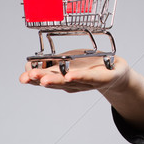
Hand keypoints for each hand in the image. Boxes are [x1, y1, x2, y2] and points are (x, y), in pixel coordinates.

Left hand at [19, 50, 143, 130]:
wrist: (111, 77)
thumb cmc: (111, 67)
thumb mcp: (117, 64)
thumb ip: (112, 63)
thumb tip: (99, 60)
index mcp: (100, 79)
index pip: (90, 78)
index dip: (80, 77)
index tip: (70, 76)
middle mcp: (84, 83)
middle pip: (68, 83)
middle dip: (53, 80)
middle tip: (40, 79)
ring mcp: (74, 83)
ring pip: (56, 82)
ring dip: (41, 79)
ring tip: (27, 76)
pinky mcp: (65, 80)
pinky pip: (51, 79)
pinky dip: (38, 77)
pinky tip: (27, 73)